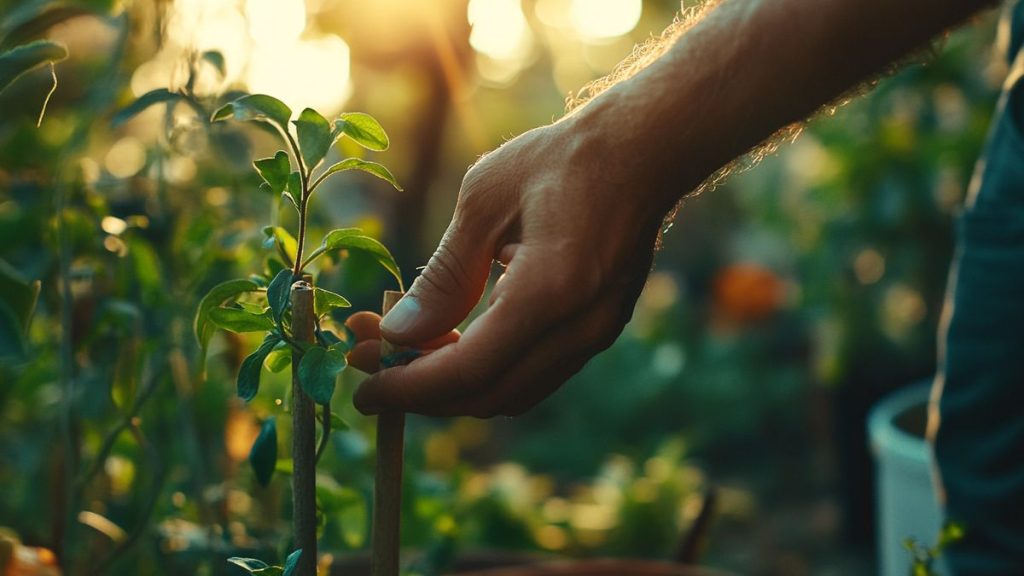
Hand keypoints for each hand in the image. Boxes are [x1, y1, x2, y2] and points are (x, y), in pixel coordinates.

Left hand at [352, 114, 671, 416]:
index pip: (466, 371)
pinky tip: (453, 341)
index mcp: (550, 293)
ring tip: (404, 354)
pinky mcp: (600, 331)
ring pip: (513, 393)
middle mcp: (580, 329)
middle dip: (422, 392)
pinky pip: (534, 374)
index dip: (408, 388)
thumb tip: (399, 335)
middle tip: (370, 364)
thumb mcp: (484, 202)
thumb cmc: (562, 161)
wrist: (645, 151)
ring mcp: (597, 336)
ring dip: (453, 385)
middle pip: (489, 396)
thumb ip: (443, 276)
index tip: (361, 386)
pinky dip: (487, 371)